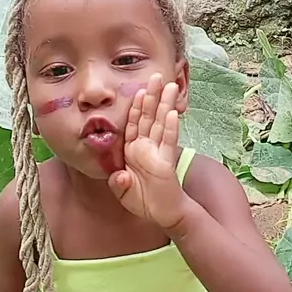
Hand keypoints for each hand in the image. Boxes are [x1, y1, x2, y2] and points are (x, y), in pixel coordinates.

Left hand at [109, 73, 187, 228]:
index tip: (139, 90)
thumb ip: (119, 183)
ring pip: (161, 123)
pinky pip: (168, 141)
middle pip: (150, 116)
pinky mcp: (167, 162)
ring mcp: (158, 152)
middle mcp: (146, 147)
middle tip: (157, 76)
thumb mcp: (124, 192)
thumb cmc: (144, 201)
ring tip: (170, 86)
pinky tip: (173, 113)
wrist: (163, 215)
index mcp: (133, 150)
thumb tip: (119, 177)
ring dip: (165, 104)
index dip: (136, 106)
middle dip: (153, 96)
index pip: (134, 123)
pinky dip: (170, 127)